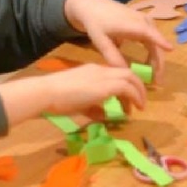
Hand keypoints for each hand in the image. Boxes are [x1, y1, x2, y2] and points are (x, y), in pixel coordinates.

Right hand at [0, 63, 146, 125]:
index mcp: (93, 71)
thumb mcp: (78, 104)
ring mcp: (103, 75)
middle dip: (137, 86)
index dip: (126, 85)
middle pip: (127, 73)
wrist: (46, 92)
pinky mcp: (106, 85)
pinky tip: (134, 108)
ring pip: (130, 77)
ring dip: (138, 92)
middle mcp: (101, 70)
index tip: (128, 98)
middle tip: (140, 101)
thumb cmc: (56, 99)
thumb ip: (93, 108)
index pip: (115, 74)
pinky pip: (127, 88)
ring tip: (140, 106)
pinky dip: (134, 97)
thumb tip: (105, 116)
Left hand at [63, 0, 172, 75]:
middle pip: (156, 43)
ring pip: (156, 43)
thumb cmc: (96, 23)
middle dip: (159, 63)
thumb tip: (126, 73)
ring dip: (156, 59)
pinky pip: (152, 40)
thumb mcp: (101, 41)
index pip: (149, 33)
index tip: (171, 50)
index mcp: (131, 24)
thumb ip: (113, 56)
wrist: (93, 6)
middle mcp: (142, 21)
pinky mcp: (144, 23)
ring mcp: (145, 21)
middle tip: (158, 81)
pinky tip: (147, 64)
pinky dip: (152, 53)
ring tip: (153, 76)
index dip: (160, 41)